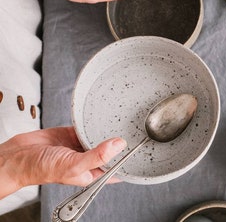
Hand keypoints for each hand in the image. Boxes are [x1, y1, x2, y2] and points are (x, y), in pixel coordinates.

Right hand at [0, 126, 126, 198]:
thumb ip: (98, 155)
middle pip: (112, 150)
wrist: (19, 156)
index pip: (118, 168)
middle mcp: (90, 159)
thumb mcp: (74, 165)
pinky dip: (94, 122)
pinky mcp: (74, 134)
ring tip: (124, 121)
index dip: (130, 161)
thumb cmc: (42, 169)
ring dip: (109, 130)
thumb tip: (119, 145)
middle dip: (122, 142)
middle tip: (137, 130)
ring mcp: (82, 146)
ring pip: (101, 136)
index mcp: (93, 173)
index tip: (143, 150)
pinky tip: (102, 117)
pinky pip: (88, 126)